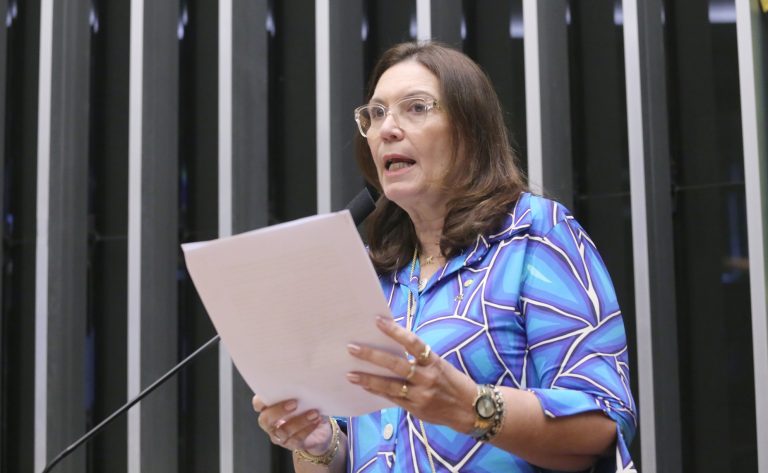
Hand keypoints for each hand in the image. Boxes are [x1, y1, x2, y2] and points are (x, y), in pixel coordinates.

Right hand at [252, 395, 332, 453]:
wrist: (319, 431)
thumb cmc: (307, 409)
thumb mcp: (301, 399)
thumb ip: (296, 392)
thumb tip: (303, 381)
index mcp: (269, 409)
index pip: (258, 404)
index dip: (262, 400)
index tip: (276, 391)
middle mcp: (271, 424)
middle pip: (265, 420)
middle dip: (278, 411)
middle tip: (294, 403)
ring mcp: (279, 436)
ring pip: (283, 431)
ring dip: (300, 421)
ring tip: (314, 413)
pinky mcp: (292, 444)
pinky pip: (297, 439)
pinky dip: (308, 429)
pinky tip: (317, 420)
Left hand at [346, 316, 477, 432]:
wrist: (470, 410)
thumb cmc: (453, 382)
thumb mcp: (440, 365)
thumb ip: (420, 359)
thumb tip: (393, 346)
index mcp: (434, 362)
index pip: (412, 342)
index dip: (395, 331)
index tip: (377, 320)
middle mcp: (427, 377)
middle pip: (395, 364)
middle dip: (372, 356)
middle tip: (352, 348)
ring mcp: (420, 395)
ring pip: (390, 385)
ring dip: (368, 379)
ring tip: (350, 374)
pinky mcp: (416, 409)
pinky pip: (392, 399)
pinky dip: (378, 392)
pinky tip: (364, 386)